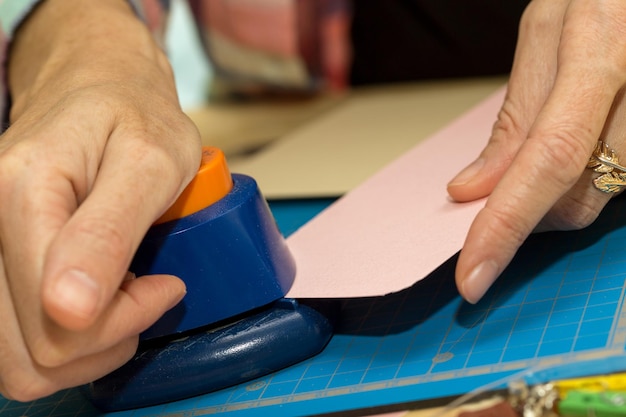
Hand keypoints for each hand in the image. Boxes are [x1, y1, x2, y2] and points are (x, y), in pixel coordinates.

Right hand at [0, 0, 200, 400]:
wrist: (100, 86)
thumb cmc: (134, 114)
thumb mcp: (149, 162)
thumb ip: (110, 232)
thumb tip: (68, 309)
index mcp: (21, 196)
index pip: (62, 319)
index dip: (128, 316)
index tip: (166, 283)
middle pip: (33, 354)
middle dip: (108, 336)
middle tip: (149, 289)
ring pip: (19, 361)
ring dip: (85, 345)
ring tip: (124, 295)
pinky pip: (18, 341)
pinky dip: (64, 337)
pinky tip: (96, 298)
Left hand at [447, 0, 625, 302]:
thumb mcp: (548, 28)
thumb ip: (517, 113)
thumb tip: (472, 188)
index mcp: (603, 52)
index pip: (547, 160)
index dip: (506, 225)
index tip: (473, 277)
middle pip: (578, 198)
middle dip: (524, 213)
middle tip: (496, 191)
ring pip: (601, 198)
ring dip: (554, 196)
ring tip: (550, 143)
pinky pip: (621, 181)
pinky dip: (586, 180)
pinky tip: (583, 143)